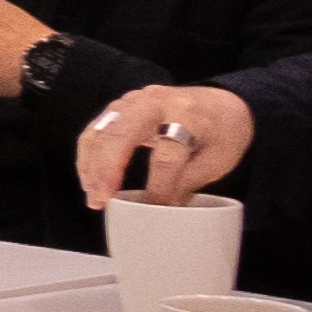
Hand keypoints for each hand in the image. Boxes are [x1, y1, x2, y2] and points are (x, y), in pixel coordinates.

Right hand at [84, 85, 254, 206]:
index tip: (158, 210)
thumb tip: (160, 210)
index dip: (160, 186)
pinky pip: (96, 129)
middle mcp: (155, 102)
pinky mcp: (120, 107)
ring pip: (102, 130)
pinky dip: (88, 155)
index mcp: (188, 115)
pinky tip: (89, 178)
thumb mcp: (217, 160)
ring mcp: (134, 101)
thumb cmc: (223, 133)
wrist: (222, 103)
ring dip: (91, 165)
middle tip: (100, 201)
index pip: (168, 155)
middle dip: (107, 170)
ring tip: (93, 196)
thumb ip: (186, 182)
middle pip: (122, 135)